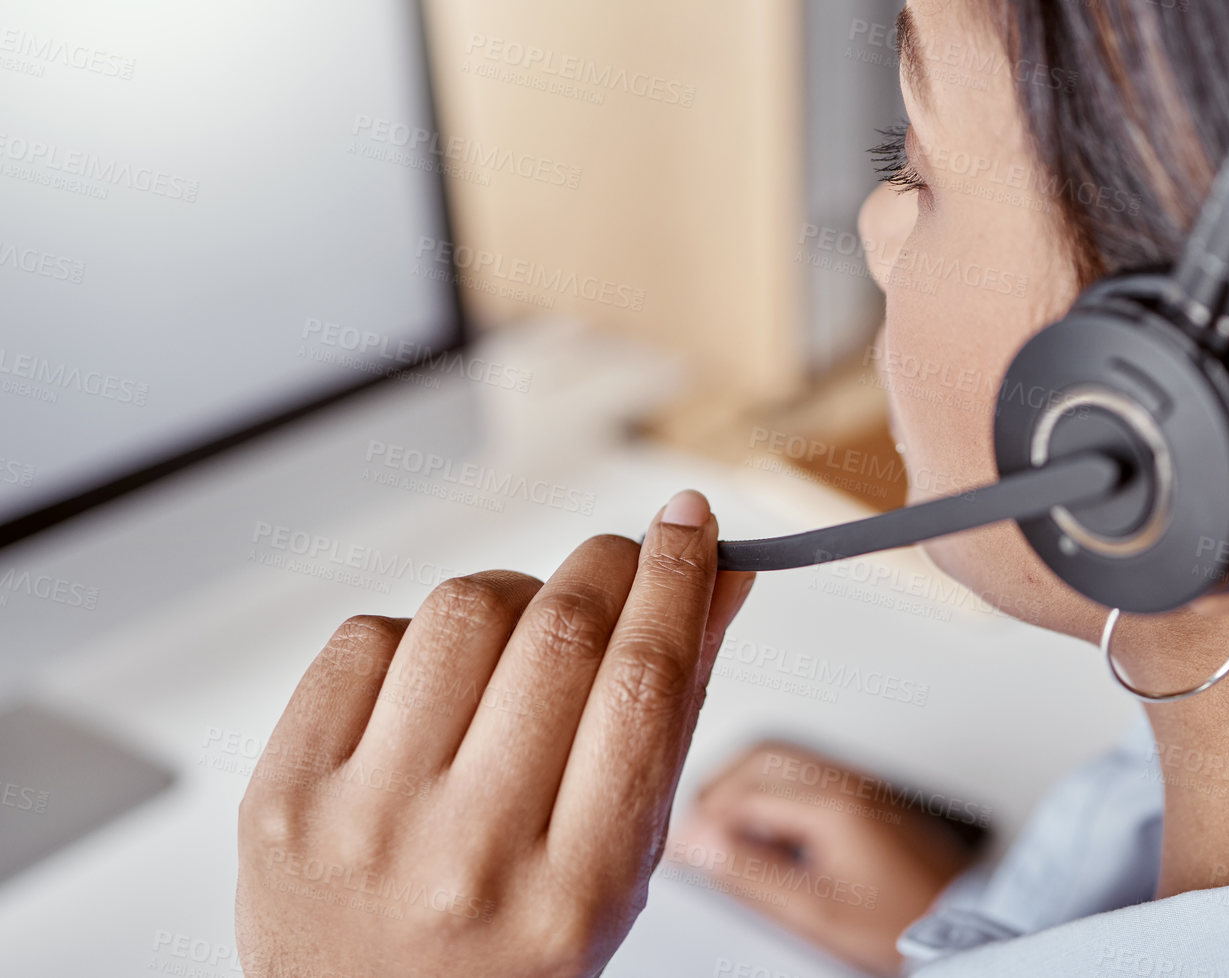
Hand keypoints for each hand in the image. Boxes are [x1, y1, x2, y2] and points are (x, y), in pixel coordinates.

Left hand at [235, 490, 754, 977]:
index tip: (689, 523)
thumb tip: (715, 584)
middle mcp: (466, 857)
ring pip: (466, 612)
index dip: (676, 579)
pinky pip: (367, 637)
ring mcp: (363, 823)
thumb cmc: (503, 952)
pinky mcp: (282, 794)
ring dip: (516, 593)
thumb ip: (667, 726)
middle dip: (609, 566)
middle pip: (563, 633)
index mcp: (572, 891)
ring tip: (523, 638)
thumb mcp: (617, 869)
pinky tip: (439, 686)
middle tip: (623, 560)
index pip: (643, 683)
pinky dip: (419, 636)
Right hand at [671, 741, 983, 976]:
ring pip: (784, 757)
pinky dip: (773, 787)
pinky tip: (766, 826)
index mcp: (833, 804)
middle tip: (695, 830)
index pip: (745, 792)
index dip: (703, 819)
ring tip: (722, 828)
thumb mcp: (814, 910)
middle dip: (719, 788)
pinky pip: (807, 770)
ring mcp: (859, 783)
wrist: (955, 922)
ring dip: (744, 783)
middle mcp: (847, 781)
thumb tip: (701, 845)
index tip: (681, 846)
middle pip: (762, 756)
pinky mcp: (866, 793)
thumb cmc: (899, 921)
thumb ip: (752, 875)